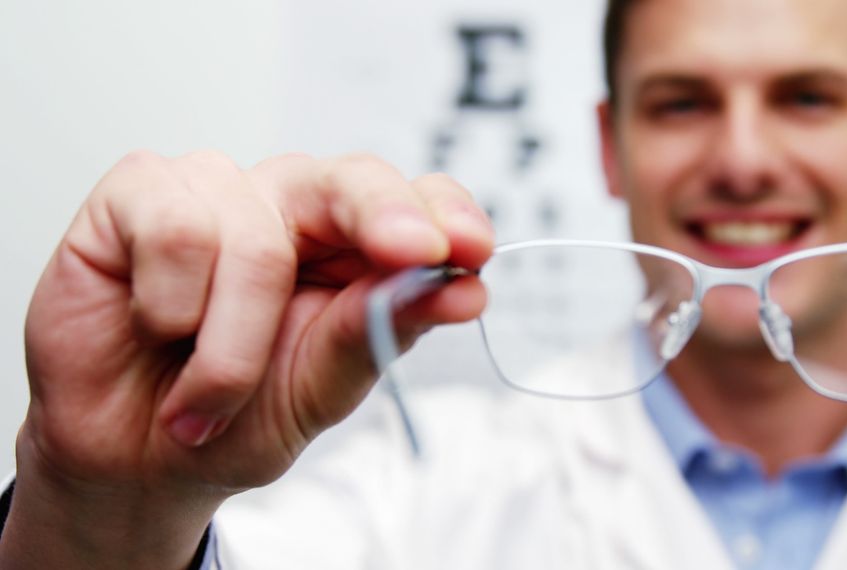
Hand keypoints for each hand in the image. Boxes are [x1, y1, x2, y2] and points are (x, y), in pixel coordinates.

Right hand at [1, 151, 492, 568]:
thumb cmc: (237, 419)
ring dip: (234, 342)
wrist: (137, 460)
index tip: (473, 251)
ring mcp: (219, 192)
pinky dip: (172, 305)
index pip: (417, 203)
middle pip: (353, 180)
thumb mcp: (321, 388)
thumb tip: (463, 289)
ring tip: (208, 392)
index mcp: (354, 246)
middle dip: (385, 219)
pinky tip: (159, 328)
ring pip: (256, 235)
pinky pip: (177, 229)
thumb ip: (379, 330)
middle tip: (415, 253)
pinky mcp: (140, 194)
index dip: (447, 214)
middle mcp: (294, 206)